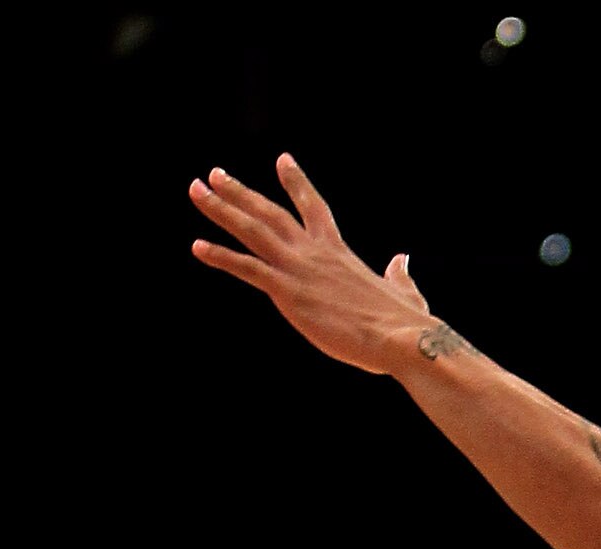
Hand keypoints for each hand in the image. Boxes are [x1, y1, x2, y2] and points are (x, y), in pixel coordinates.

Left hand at [190, 155, 436, 373]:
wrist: (400, 338)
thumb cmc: (404, 324)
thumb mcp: (404, 292)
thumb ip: (399, 275)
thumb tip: (402, 261)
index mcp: (338, 251)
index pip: (313, 206)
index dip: (296, 182)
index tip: (281, 159)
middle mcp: (314, 251)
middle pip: (269, 212)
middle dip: (239, 191)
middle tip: (213, 174)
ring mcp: (299, 269)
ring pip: (251, 229)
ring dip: (220, 209)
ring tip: (196, 191)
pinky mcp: (288, 292)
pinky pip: (247, 268)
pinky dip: (221, 256)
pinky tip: (197, 246)